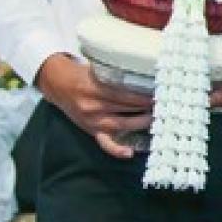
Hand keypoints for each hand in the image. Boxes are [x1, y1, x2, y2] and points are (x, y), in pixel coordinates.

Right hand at [36, 52, 153, 159]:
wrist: (57, 84)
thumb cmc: (80, 74)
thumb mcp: (95, 68)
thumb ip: (115, 73)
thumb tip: (142, 71)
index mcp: (95, 89)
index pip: (126, 95)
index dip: (144, 95)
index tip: (159, 92)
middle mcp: (94, 106)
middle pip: (127, 109)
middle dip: (147, 107)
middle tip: (164, 105)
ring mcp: (93, 121)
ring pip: (122, 124)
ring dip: (141, 122)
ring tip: (157, 118)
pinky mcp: (91, 130)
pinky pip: (105, 143)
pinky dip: (117, 150)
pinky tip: (130, 152)